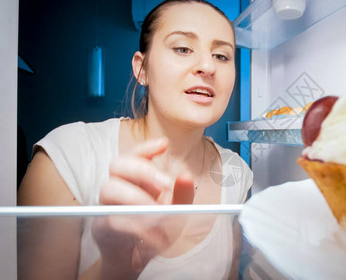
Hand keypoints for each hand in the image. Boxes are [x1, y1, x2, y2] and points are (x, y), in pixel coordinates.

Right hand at [91, 138, 194, 277]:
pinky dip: (135, 226)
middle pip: (117, 164)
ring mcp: (106, 205)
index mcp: (135, 180)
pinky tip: (153, 234)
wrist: (137, 260)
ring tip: (157, 213)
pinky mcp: (101, 227)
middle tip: (165, 184)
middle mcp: (118, 187)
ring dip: (136, 197)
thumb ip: (183, 195)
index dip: (146, 147)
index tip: (164, 144)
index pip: (134, 155)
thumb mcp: (175, 212)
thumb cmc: (155, 230)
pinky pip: (111, 220)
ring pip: (109, 188)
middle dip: (142, 170)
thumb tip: (186, 175)